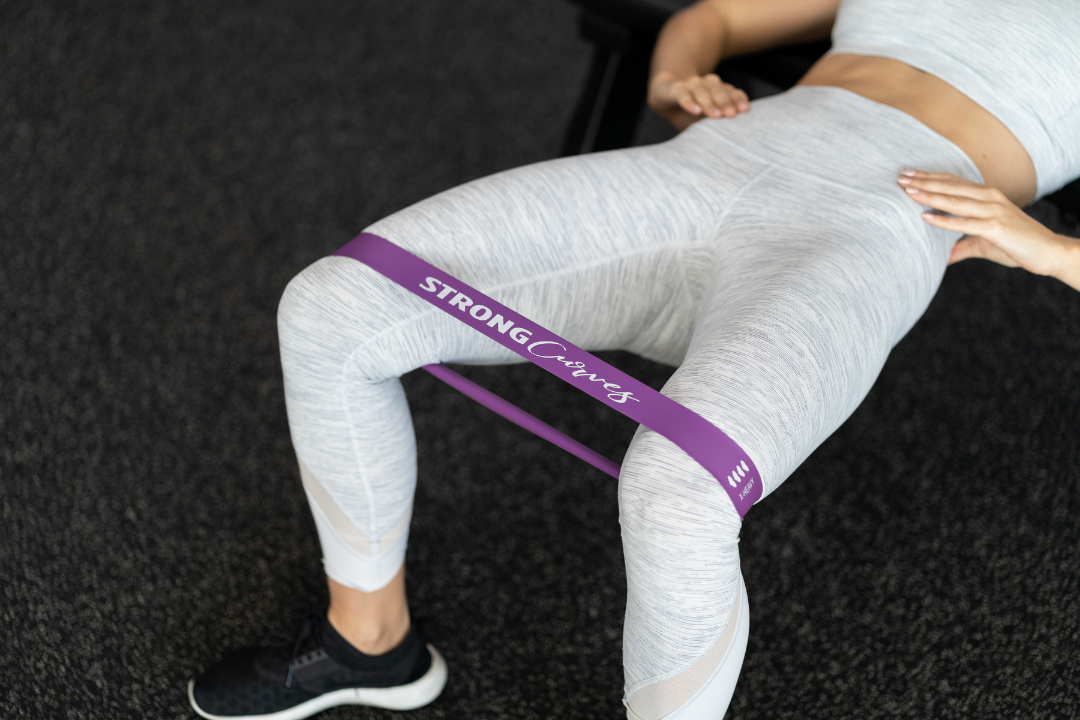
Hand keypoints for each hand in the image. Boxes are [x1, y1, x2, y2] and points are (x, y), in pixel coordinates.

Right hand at [648, 72, 749, 130]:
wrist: (664, 96)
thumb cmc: (688, 112)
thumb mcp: (703, 121)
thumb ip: (715, 125)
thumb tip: (730, 142)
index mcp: (717, 90)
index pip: (731, 91)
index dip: (737, 99)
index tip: (744, 110)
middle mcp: (706, 84)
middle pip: (718, 90)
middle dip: (725, 101)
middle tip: (731, 114)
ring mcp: (691, 84)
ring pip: (702, 90)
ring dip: (709, 102)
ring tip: (715, 115)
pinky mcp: (675, 88)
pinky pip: (683, 94)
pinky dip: (689, 102)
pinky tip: (695, 110)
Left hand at [899, 171, 1079, 289]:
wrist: (1049, 253)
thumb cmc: (1018, 246)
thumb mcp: (984, 244)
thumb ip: (962, 247)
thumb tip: (943, 258)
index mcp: (987, 196)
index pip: (954, 183)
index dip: (930, 178)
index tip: (909, 175)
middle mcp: (989, 198)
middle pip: (950, 187)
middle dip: (924, 181)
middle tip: (900, 178)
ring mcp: (993, 211)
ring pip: (955, 200)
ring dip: (929, 195)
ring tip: (907, 192)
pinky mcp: (995, 227)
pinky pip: (964, 223)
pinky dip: (944, 220)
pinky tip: (925, 217)